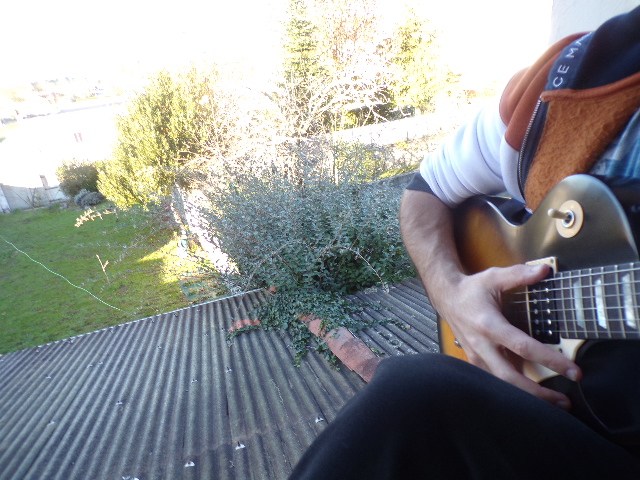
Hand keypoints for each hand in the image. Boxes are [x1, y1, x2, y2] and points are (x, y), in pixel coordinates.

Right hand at [436, 263, 581, 408]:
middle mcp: (482, 345)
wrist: (446, 298)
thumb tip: (544, 271)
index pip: (523, 347)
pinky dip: (512, 390)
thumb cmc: (471, 289)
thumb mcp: (494, 277)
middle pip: (510, 378)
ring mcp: (477, 356)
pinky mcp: (476, 361)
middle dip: (538, 393)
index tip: (572, 371)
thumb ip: (519, 274)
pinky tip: (530, 395)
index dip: (549, 360)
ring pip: (501, 384)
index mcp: (489, 325)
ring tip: (552, 402)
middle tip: (564, 401)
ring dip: (526, 396)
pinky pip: (495, 381)